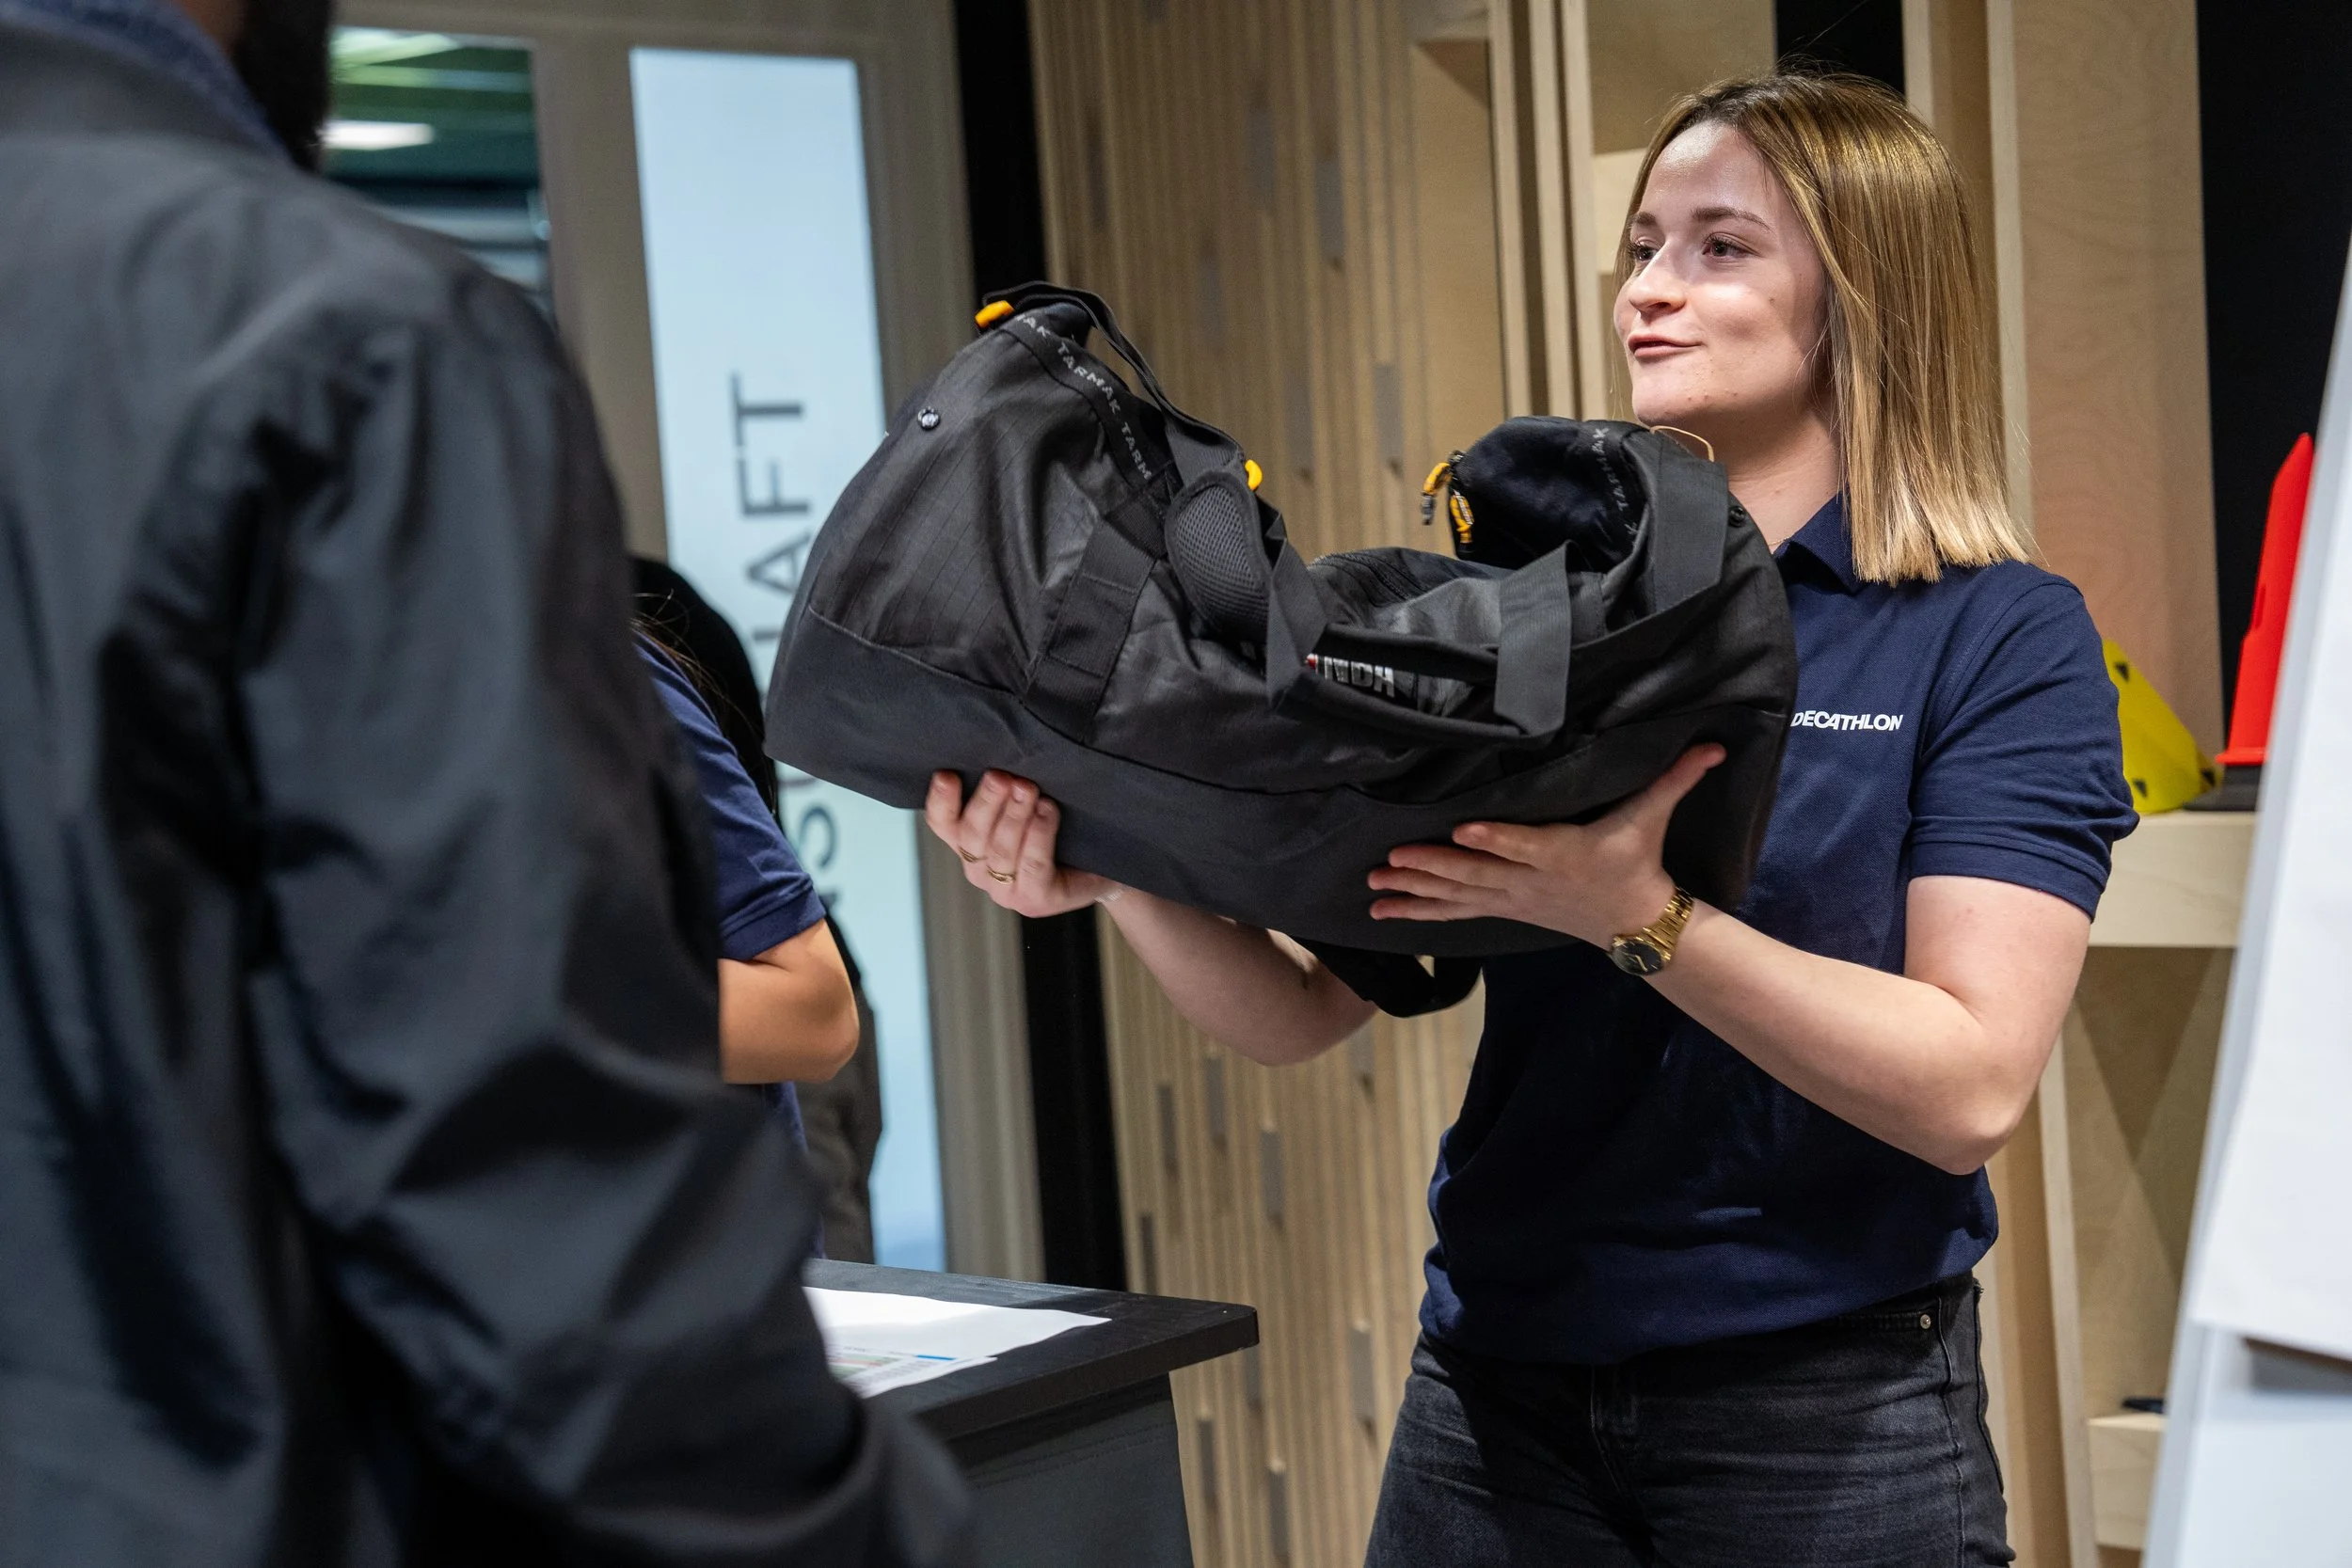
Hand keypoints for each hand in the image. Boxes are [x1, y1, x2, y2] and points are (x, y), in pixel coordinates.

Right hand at [924, 770, 1120, 917]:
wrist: (1101, 869)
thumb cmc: (1060, 833)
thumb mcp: (1028, 804)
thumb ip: (1008, 788)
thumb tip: (1005, 751)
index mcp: (970, 843)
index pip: (942, 823)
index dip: (940, 801)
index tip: (947, 775)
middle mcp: (979, 868)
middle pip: (970, 835)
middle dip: (987, 802)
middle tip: (1002, 777)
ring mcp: (1004, 890)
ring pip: (1000, 851)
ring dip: (1015, 816)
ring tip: (1029, 789)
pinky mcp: (1033, 901)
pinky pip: (1032, 865)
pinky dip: (1039, 834)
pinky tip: (1048, 810)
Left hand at [1366, 745, 1724, 945]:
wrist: (1633, 921)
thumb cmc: (1636, 860)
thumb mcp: (1653, 817)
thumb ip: (1675, 778)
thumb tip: (1712, 744)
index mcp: (1563, 852)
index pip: (1526, 846)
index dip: (1496, 840)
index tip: (1465, 830)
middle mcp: (1531, 880)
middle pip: (1477, 874)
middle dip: (1432, 866)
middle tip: (1392, 857)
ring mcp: (1512, 899)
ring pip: (1458, 894)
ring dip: (1414, 888)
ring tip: (1376, 882)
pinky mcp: (1501, 909)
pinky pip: (1453, 912)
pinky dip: (1418, 910)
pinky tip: (1383, 909)